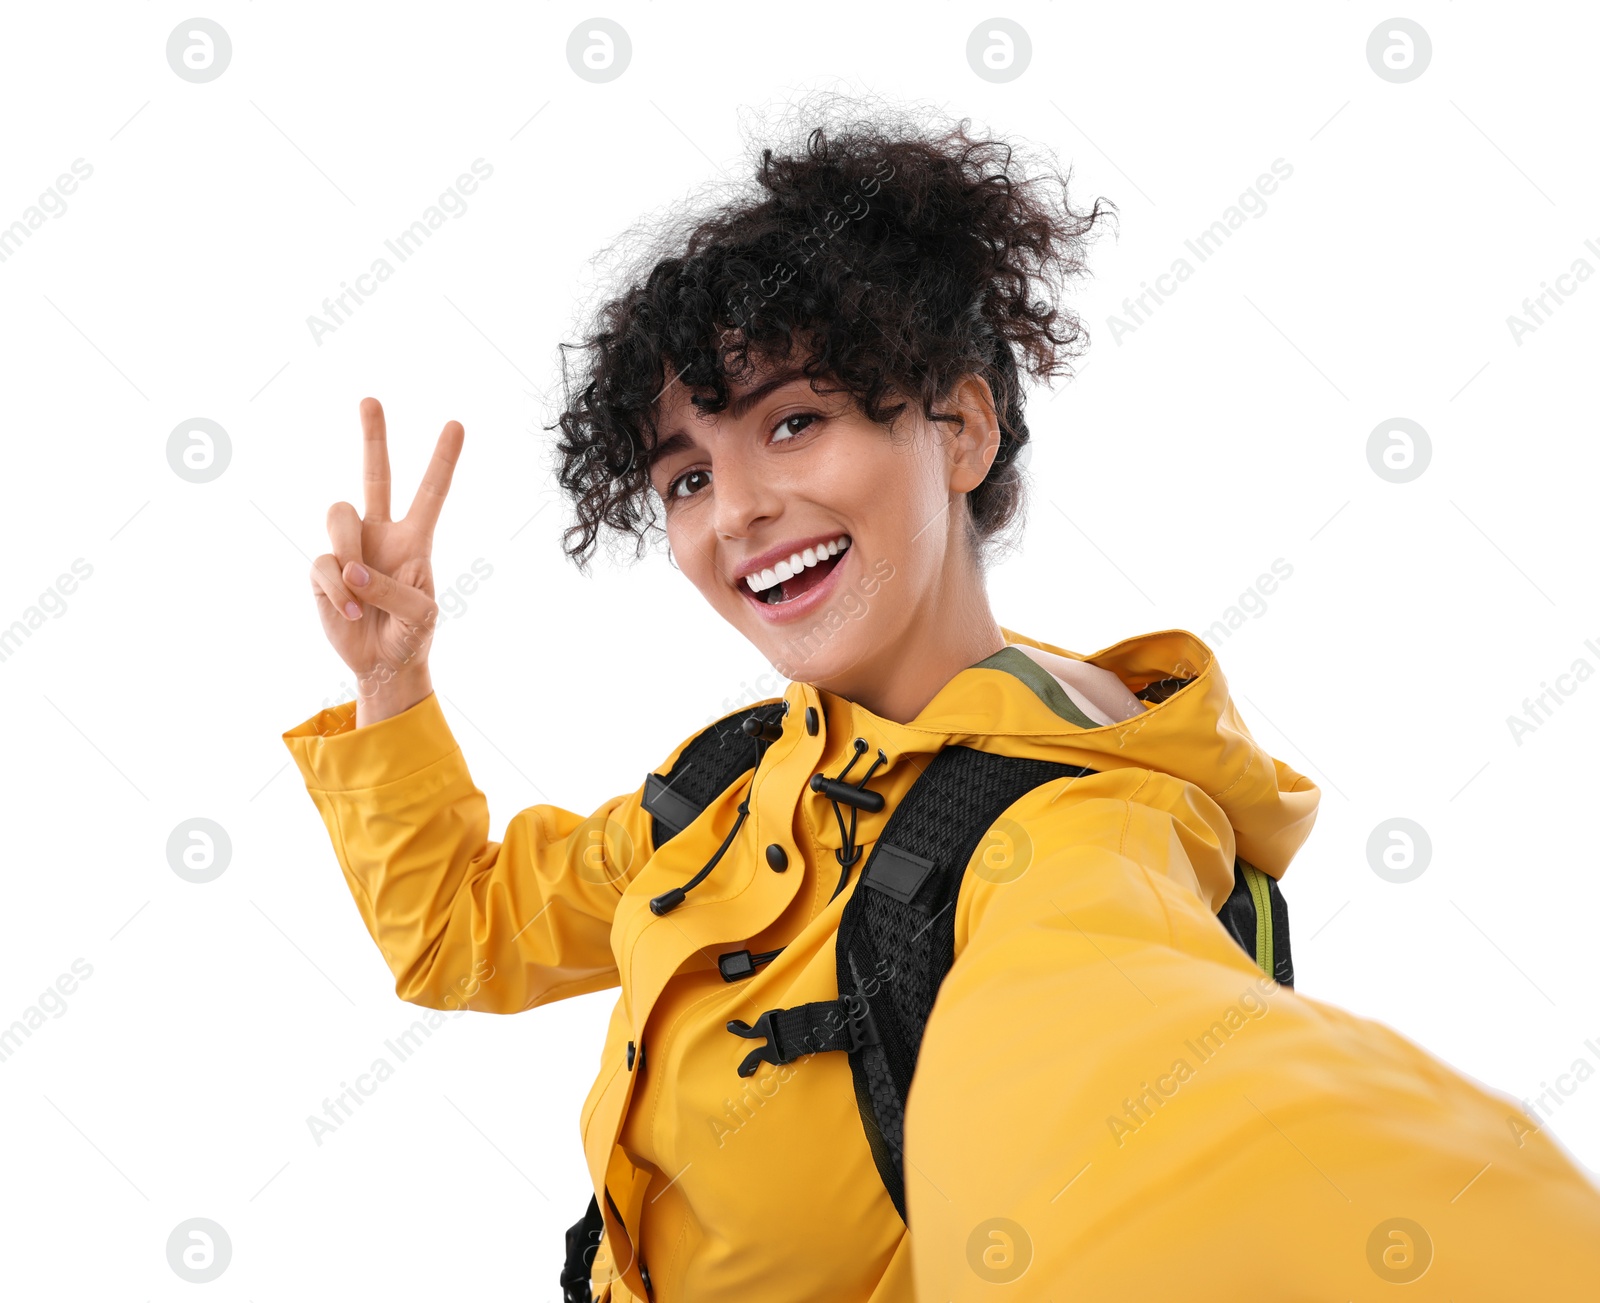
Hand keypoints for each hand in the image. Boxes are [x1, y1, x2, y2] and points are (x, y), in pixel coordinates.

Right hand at [309, 397, 462, 700]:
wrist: (382, 663)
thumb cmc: (411, 633)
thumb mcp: (420, 615)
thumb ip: (391, 588)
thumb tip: (351, 568)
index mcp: (415, 539)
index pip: (431, 492)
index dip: (443, 460)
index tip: (457, 424)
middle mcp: (380, 533)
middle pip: (375, 476)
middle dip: (373, 437)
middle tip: (370, 399)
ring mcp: (348, 548)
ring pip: (339, 515)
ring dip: (350, 549)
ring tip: (360, 593)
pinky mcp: (321, 569)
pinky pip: (323, 562)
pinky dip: (337, 589)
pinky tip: (349, 610)